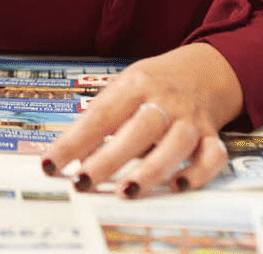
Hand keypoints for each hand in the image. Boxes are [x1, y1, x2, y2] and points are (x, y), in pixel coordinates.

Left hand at [41, 43, 242, 197]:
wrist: (204, 70)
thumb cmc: (154, 84)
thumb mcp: (124, 86)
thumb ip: (102, 117)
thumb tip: (74, 155)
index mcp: (136, 84)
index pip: (100, 114)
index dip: (74, 141)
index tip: (50, 163)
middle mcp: (165, 100)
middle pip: (138, 128)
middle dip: (109, 158)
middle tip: (83, 182)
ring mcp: (191, 118)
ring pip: (175, 144)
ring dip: (151, 169)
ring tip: (125, 191)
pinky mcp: (212, 136)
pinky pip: (212, 156)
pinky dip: (198, 173)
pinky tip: (178, 186)